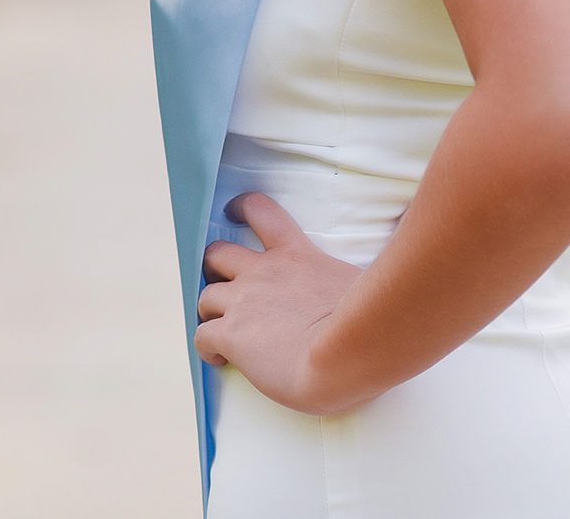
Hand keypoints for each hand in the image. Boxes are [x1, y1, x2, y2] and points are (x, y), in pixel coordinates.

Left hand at [196, 191, 369, 415]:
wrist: (347, 353)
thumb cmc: (367, 325)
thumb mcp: (364, 285)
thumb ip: (350, 284)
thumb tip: (365, 297)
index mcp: (297, 256)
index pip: (263, 214)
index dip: (244, 209)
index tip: (235, 211)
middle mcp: (264, 272)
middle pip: (218, 253)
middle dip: (214, 265)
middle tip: (221, 280)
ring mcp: (244, 302)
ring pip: (205, 295)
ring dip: (210, 310)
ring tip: (220, 327)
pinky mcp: (231, 334)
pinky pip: (202, 336)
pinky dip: (207, 348)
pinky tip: (221, 360)